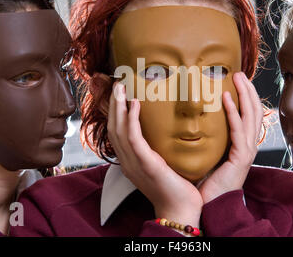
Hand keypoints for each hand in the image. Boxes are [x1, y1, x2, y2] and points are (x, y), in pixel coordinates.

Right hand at [107, 82, 202, 227]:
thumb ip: (157, 148)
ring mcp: (133, 163)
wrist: (179, 209)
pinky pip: (133, 138)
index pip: (117, 133)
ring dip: (119, 106)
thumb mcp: (162, 164)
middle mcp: (127, 161)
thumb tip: (164, 130)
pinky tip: (135, 104)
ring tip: (122, 88)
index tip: (120, 95)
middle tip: (118, 84)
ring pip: (119, 129)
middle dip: (113, 104)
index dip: (115, 113)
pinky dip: (131, 119)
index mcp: (130, 161)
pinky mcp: (145, 163)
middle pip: (113, 128)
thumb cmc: (175, 188)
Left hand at [199, 72, 263, 203]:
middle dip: (248, 90)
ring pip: (250, 117)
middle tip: (240, 73)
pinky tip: (226, 98)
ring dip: (244, 95)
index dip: (246, 97)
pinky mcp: (240, 158)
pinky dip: (233, 112)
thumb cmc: (207, 182)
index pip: (248, 115)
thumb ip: (209, 137)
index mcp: (242, 145)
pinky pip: (238, 131)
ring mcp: (246, 152)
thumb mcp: (210, 153)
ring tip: (238, 77)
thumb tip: (195, 120)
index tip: (238, 80)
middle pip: (254, 111)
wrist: (210, 205)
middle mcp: (248, 146)